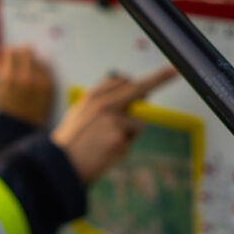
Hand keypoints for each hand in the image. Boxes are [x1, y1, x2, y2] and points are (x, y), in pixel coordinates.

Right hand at [0, 46, 54, 126]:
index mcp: (10, 78)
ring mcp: (40, 82)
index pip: (11, 53)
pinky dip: (41, 70)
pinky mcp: (50, 87)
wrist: (21, 129)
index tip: (9, 52)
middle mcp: (26, 78)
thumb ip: (3, 71)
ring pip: (38, 59)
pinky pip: (47, 70)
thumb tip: (6, 54)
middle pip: (27, 52)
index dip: (10, 51)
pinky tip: (36, 76)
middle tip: (21, 54)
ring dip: (33, 61)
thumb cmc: (7, 109)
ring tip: (28, 68)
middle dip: (23, 52)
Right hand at [51, 66, 177, 183]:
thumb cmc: (70, 141)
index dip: (136, 80)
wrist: (59, 165)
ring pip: (137, 123)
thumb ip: (101, 101)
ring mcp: (114, 120)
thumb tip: (129, 90)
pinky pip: (131, 140)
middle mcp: (104, 104)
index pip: (120, 80)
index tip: (158, 69)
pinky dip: (122, 147)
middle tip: (174, 70)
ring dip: (128, 132)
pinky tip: (106, 152)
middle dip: (159, 78)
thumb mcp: (79, 114)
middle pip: (138, 88)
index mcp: (92, 96)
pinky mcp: (120, 138)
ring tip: (105, 143)